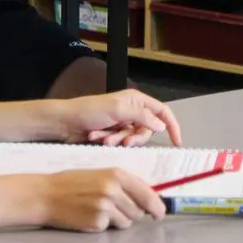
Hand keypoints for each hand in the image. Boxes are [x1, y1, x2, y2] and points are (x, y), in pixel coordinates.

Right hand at [40, 168, 163, 231]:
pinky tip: (90, 216)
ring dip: (119, 220)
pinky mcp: (97, 222)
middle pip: (140, 211)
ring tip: (100, 210)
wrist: (46, 195)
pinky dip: (104, 225)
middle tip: (118, 210)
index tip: (160, 213)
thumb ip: (124, 184)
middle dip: (134, 213)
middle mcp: (114, 189)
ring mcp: (106, 207)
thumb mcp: (100, 174)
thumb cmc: (72, 183)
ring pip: (128, 221)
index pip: (148, 194)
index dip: (157, 206)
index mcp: (117, 174)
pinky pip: (111, 228)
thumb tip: (148, 197)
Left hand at [54, 89, 182, 146]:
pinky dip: (110, 141)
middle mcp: (132, 110)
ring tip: (104, 139)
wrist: (65, 122)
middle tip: (123, 141)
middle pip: (147, 129)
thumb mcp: (118, 110)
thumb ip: (142, 117)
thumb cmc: (90, 111)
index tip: (177, 142)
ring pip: (133, 138)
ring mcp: (122, 122)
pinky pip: (120, 142)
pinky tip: (97, 138)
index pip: (162, 112)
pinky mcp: (113, 133)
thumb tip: (161, 126)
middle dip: (135, 137)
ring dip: (119, 140)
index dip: (172, 126)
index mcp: (137, 100)